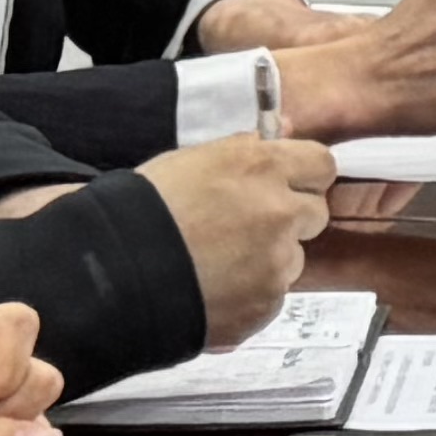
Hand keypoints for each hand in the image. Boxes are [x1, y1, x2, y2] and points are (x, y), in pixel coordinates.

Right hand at [139, 135, 337, 342]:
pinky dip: (250, 294)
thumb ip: (245, 149)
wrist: (113, 273)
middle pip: (314, 212)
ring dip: (268, 259)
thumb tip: (283, 131)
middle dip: (289, 218)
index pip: (322, 164)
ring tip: (219, 263)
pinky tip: (214, 289)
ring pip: (293, 258)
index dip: (303, 176)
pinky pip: (271, 295)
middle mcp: (280, 212)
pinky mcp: (266, 304)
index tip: (286, 185)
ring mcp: (277, 262)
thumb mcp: (192, 160)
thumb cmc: (144, 208)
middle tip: (247, 227)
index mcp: (263, 167)